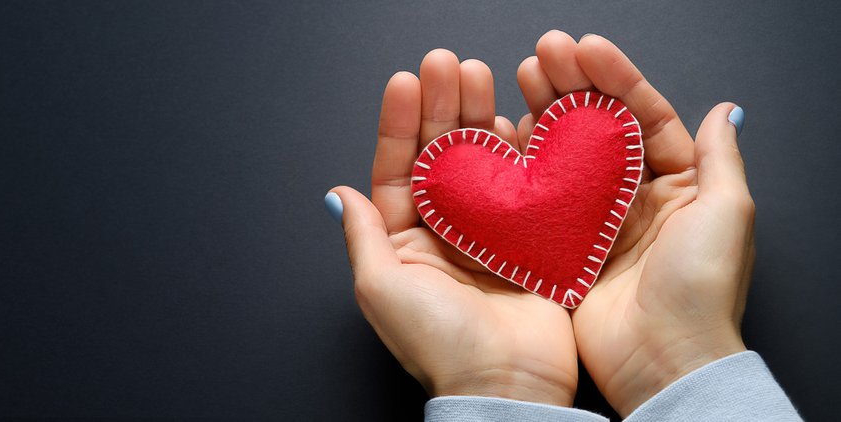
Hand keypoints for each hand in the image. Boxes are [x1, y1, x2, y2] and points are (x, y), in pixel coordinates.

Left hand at [328, 49, 577, 405]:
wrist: (505, 384)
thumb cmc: (438, 344)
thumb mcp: (382, 288)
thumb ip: (365, 235)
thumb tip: (337, 194)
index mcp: (406, 241)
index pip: (397, 171)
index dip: (398, 125)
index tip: (404, 82)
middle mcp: (446, 231)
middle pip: (440, 156)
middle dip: (440, 107)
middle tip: (445, 64)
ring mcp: (490, 232)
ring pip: (482, 161)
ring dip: (479, 116)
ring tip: (479, 74)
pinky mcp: (530, 237)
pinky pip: (525, 184)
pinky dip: (522, 149)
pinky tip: (518, 114)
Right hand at [516, 31, 752, 415]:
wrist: (662, 360)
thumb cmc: (701, 288)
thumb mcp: (725, 214)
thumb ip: (718, 158)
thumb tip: (726, 110)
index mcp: (676, 185)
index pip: (644, 117)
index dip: (615, 79)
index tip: (584, 48)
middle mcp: (632, 199)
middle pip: (599, 129)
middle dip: (572, 86)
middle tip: (543, 54)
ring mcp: (594, 222)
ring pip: (565, 155)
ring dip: (544, 115)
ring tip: (519, 79)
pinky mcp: (562, 247)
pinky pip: (539, 197)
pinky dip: (522, 165)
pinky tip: (504, 135)